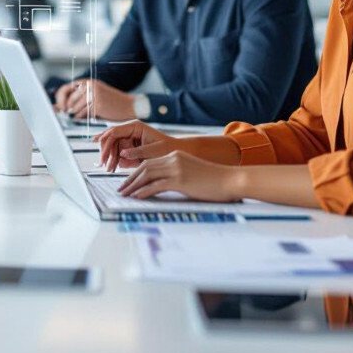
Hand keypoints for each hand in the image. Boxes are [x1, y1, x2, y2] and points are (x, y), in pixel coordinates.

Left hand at [54, 78, 134, 120]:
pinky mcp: (98, 104)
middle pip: (70, 99)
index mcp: (89, 82)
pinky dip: (80, 118)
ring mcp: (94, 95)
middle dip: (66, 109)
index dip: (60, 98)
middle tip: (65, 114)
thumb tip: (63, 106)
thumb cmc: (112, 102)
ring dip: (74, 115)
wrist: (129, 105)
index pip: (67, 88)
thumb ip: (82, 97)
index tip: (59, 106)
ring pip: (76, 107)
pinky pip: (83, 113)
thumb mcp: (96, 93)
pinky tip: (82, 119)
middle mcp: (90, 86)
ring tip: (76, 117)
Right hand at [94, 120, 179, 170]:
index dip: (106, 143)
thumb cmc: (168, 149)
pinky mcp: (131, 148)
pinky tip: (113, 167)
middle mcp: (130, 131)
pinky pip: (119, 153)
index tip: (103, 156)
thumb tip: (121, 154)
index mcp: (135, 127)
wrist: (176, 153)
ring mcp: (130, 139)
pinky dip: (115, 161)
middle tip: (104, 165)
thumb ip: (137, 152)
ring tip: (109, 169)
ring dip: (110, 158)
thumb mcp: (153, 151)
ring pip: (113, 147)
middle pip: (111, 139)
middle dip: (107, 152)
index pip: (115, 132)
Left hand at [116, 150, 242, 201]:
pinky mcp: (180, 180)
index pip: (150, 162)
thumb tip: (165, 186)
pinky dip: (143, 191)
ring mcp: (176, 168)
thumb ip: (178, 176)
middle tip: (121, 189)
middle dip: (130, 179)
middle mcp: (174, 158)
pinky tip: (136, 198)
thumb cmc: (215, 181)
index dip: (136, 172)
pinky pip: (156, 185)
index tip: (128, 182)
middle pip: (145, 167)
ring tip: (124, 195)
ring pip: (147, 175)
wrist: (231, 180)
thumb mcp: (192, 173)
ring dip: (133, 186)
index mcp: (176, 155)